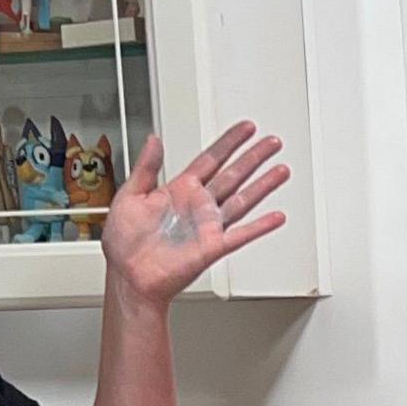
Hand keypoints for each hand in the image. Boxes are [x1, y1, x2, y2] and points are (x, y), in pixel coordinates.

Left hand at [97, 122, 287, 307]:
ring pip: (243, 199)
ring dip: (263, 185)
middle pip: (234, 174)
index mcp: (179, 190)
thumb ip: (146, 167)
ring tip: (281, 170)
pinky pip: (241, 234)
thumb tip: (154, 139)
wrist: (129, 276)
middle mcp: (198, 206)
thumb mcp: (129, 195)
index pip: (211, 159)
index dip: (229, 142)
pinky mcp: (213, 247)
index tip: (245, 129)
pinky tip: (276, 217)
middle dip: (254, 157)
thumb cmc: (125, 243)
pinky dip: (260, 226)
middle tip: (272, 143)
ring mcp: (208, 226)